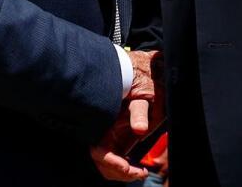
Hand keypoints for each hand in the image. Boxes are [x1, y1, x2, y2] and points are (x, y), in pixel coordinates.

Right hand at [89, 50, 165, 181]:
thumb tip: (140, 129)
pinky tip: (136, 165)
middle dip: (120, 172)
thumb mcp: (141, 95)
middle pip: (103, 162)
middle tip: (140, 172)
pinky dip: (124, 165)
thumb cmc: (138, 81)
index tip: (130, 168)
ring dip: (121, 171)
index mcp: (104, 123)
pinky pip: (115, 156)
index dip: (114, 164)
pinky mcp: (115, 135)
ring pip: (107, 162)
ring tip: (140, 171)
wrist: (139, 69)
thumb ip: (139, 112)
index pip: (100, 153)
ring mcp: (108, 133)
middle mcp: (102, 130)